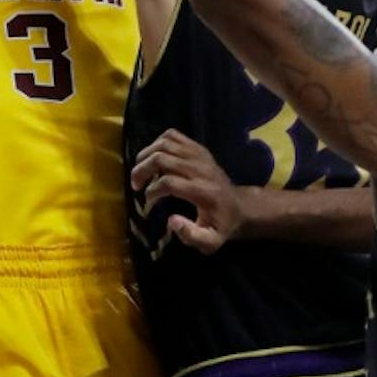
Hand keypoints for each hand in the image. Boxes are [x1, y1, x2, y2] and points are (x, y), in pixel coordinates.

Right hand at [131, 128, 243, 253]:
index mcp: (202, 191)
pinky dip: (158, 143)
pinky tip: (154, 158)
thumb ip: (191, 236)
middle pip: (162, 158)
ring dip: (146, 155)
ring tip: (142, 172)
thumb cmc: (221, 225)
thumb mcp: (210, 241)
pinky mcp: (199, 149)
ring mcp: (200, 155)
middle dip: (141, 170)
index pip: (168, 182)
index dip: (151, 192)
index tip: (147, 203)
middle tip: (136, 185)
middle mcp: (200, 168)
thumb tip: (171, 221)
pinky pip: (173, 135)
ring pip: (164, 143)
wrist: (240, 206)